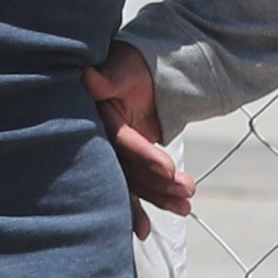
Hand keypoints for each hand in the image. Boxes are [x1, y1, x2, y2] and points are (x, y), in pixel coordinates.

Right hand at [84, 48, 195, 222]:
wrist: (142, 75)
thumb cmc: (131, 67)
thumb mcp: (124, 68)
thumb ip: (110, 77)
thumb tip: (90, 78)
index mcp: (95, 117)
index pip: (119, 140)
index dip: (141, 154)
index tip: (168, 168)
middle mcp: (100, 140)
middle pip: (126, 168)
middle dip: (156, 185)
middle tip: (184, 195)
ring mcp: (114, 154)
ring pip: (136, 180)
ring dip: (162, 195)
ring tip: (187, 206)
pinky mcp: (128, 162)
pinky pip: (141, 183)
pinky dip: (158, 197)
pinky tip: (176, 210)